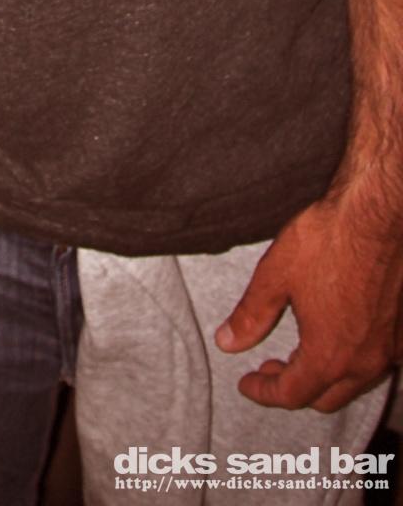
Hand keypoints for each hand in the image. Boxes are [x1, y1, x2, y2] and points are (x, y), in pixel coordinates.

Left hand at [215, 186, 402, 410]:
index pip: (292, 394)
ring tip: (299, 354)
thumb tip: (227, 342)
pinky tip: (336, 337)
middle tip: (268, 369)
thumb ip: (251, 316)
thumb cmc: (327, 240)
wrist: (376, 214)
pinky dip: (350, 361)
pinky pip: (375, 361)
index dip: (263, 393)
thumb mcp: (275, 276)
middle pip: (325, 397)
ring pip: (353, 382)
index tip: (246, 384)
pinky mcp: (402, 330)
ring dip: (324, 376)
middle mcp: (365, 361)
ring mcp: (389, 347)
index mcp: (330, 356)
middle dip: (293, 388)